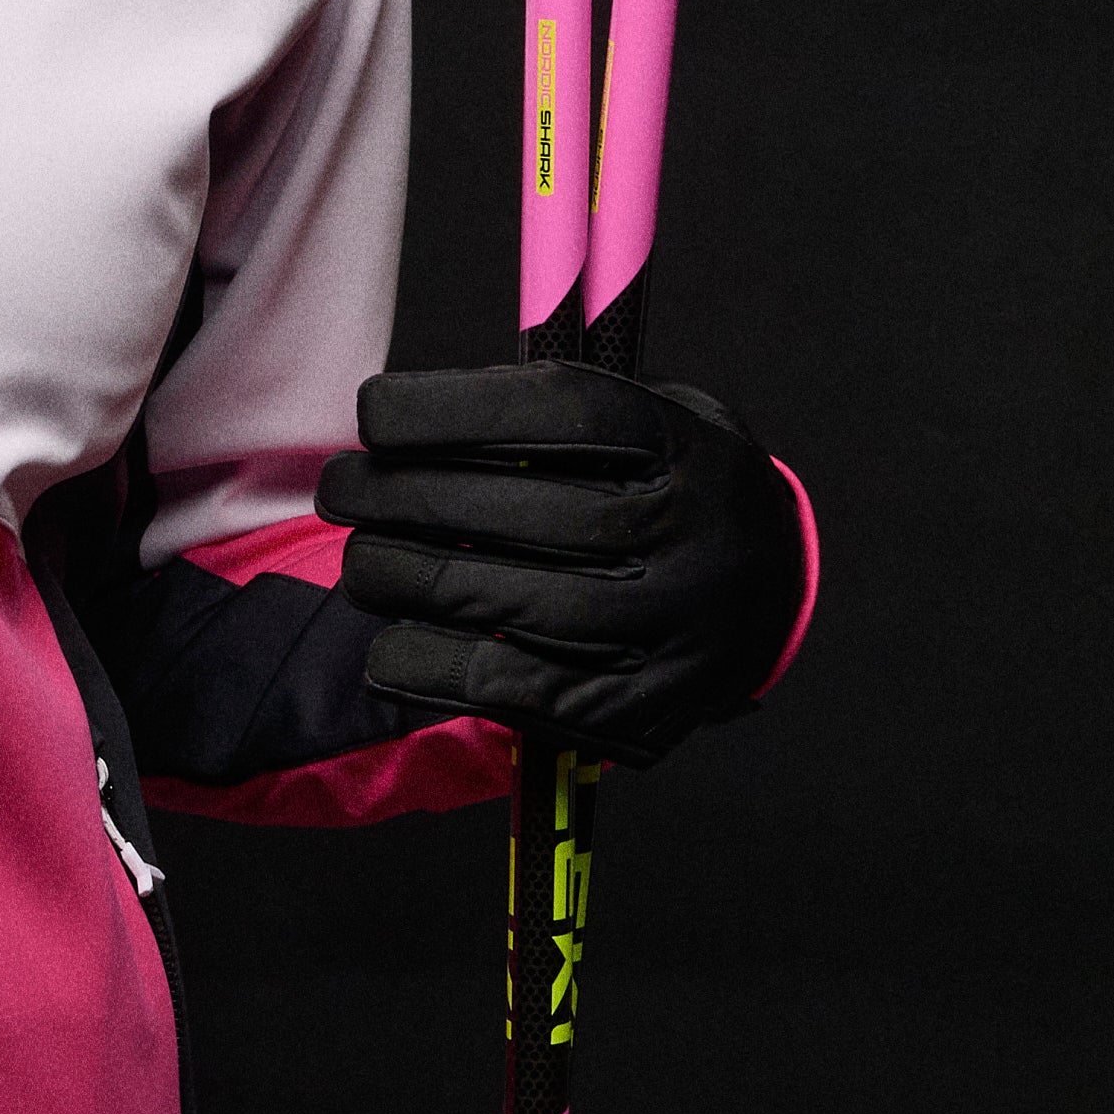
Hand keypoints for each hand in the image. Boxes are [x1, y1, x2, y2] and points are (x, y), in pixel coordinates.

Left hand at [316, 364, 804, 766]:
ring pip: (504, 602)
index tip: (372, 411)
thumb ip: (549, 408)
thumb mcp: (647, 413)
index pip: (554, 411)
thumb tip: (415, 411)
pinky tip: (387, 646)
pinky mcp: (643, 706)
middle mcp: (683, 536)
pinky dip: (435, 670)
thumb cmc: (667, 484)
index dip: (448, 407)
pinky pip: (519, 690)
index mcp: (679, 445)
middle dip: (398, 497)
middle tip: (340, 490)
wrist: (772, 595)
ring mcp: (669, 629)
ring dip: (403, 580)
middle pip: (515, 511)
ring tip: (359, 563)